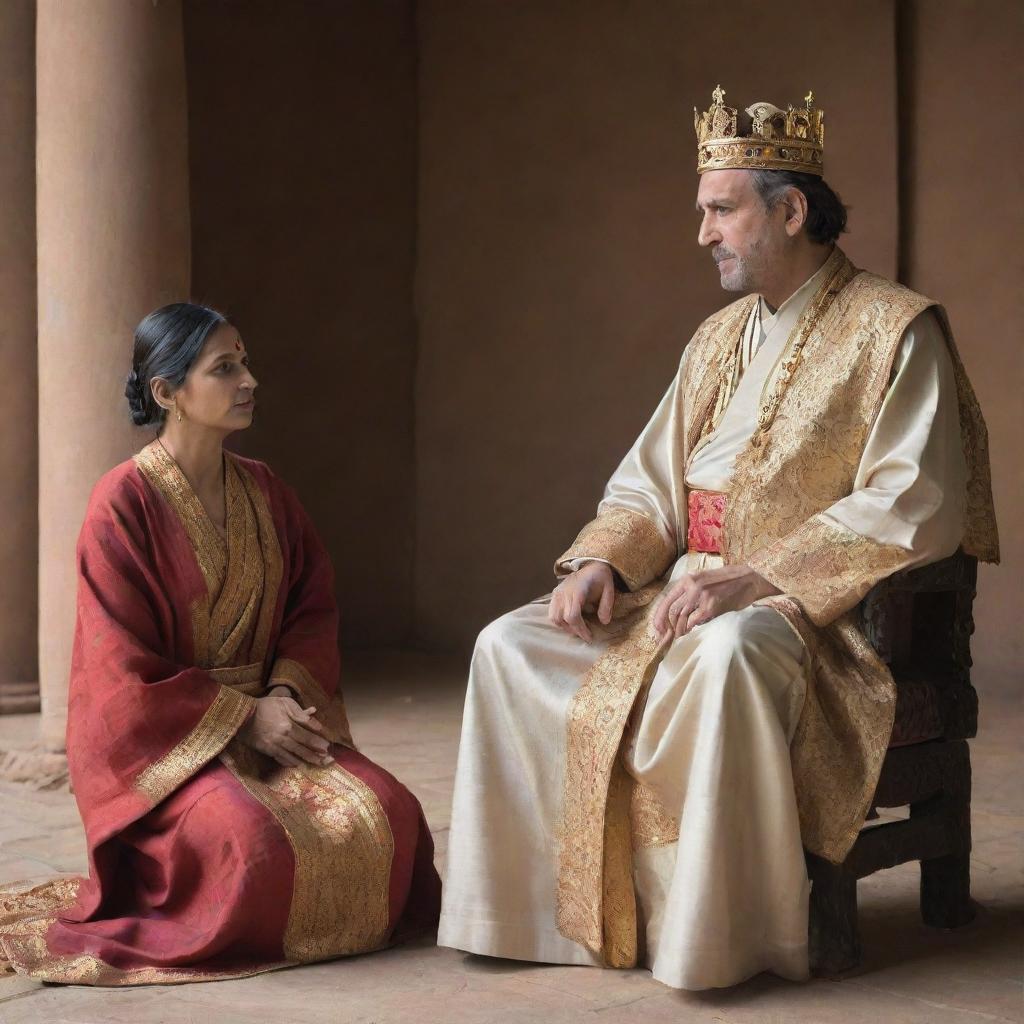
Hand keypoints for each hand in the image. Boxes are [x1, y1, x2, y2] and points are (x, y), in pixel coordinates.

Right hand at [239, 688, 332, 768]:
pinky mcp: (267, 751)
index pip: (307, 737)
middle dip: (317, 756)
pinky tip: (299, 765)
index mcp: (288, 726)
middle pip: (303, 749)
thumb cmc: (266, 706)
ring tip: (319, 764)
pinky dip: (291, 763)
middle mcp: (283, 739)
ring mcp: (275, 747)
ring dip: (307, 761)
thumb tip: (314, 718)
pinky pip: (281, 759)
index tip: (328, 747)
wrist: (243, 715)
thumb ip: (300, 712)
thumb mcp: (285, 703)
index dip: (319, 743)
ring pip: (294, 756)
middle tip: (329, 761)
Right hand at [548, 561, 615, 641]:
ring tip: (577, 629)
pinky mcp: (554, 594)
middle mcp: (564, 592)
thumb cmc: (600, 577)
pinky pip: (551, 612)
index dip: (580, 630)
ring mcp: (557, 593)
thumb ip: (607, 604)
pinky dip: (559, 621)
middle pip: (562, 619)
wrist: (590, 564)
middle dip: (574, 631)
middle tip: (585, 635)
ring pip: (554, 617)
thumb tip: (604, 622)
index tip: (589, 637)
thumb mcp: (609, 588)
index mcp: (577, 591)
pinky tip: (570, 622)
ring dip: (565, 627)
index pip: (572, 616)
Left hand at [651, 563, 779, 640]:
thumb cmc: (727, 582)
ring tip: (679, 638)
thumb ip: (689, 592)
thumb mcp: (704, 580)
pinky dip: (689, 629)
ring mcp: (701, 595)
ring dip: (678, 631)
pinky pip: (693, 621)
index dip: (659, 616)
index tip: (657, 629)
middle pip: (671, 610)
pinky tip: (690, 633)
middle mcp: (692, 585)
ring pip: (681, 617)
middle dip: (666, 627)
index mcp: (688, 579)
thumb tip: (676, 612)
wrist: (750, 579)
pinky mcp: (711, 605)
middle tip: (665, 638)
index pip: (666, 599)